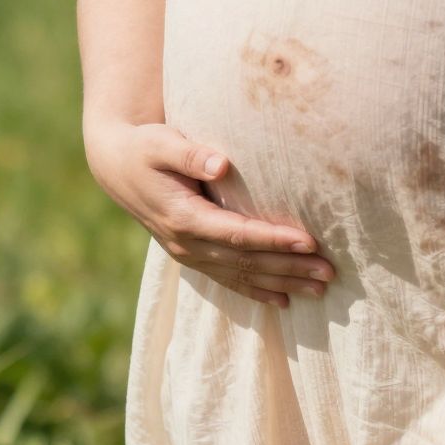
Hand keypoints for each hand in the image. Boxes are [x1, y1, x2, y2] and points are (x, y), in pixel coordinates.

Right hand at [84, 118, 335, 309]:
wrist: (116, 166)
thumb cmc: (145, 148)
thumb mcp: (162, 143)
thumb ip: (191, 153)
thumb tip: (222, 165)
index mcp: (183, 217)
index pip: (237, 234)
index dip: (273, 239)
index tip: (308, 242)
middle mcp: (186, 243)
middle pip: (246, 262)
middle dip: (289, 268)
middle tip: (328, 272)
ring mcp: (188, 253)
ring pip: (240, 276)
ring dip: (281, 283)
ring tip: (320, 288)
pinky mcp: (191, 254)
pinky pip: (227, 279)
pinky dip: (255, 291)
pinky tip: (283, 301)